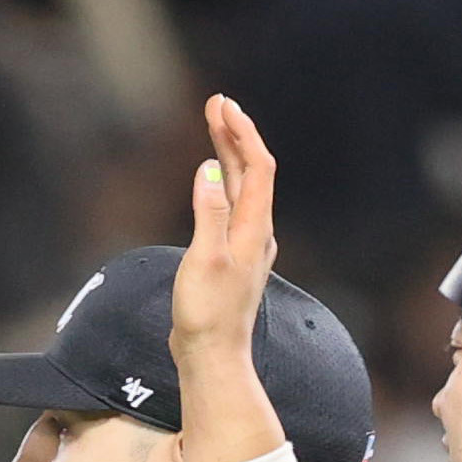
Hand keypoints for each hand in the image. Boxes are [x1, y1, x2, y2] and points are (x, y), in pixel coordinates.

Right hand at [172, 93, 280, 375]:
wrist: (213, 358)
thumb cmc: (207, 314)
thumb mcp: (205, 259)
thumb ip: (209, 212)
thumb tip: (211, 168)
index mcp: (253, 228)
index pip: (257, 165)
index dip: (241, 132)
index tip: (222, 105)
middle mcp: (256, 232)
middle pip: (251, 171)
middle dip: (233, 135)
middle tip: (215, 104)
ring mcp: (246, 245)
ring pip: (242, 188)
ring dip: (229, 155)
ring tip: (213, 127)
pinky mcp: (232, 257)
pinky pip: (233, 205)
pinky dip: (223, 181)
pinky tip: (213, 180)